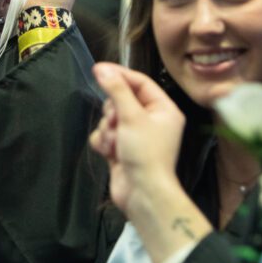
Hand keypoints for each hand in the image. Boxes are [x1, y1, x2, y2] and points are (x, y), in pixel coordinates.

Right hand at [89, 63, 185, 215]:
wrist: (142, 194)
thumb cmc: (145, 153)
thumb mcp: (131, 116)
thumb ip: (116, 90)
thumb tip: (101, 68)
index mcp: (163, 109)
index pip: (140, 83)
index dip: (119, 75)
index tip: (98, 69)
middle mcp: (151, 121)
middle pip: (122, 100)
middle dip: (112, 111)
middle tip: (114, 121)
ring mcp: (135, 136)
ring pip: (110, 119)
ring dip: (107, 130)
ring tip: (115, 143)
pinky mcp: (121, 149)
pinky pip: (104, 135)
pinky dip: (104, 142)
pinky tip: (110, 153)